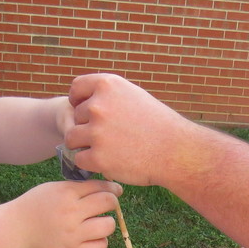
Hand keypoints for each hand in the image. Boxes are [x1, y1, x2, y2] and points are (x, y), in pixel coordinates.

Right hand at [13, 179, 120, 247]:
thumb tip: (107, 188)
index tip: (115, 190)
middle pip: (108, 203)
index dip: (112, 187)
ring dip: (107, 223)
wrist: (17, 229)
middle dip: (112, 202)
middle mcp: (71, 213)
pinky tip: (93, 237)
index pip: (100, 186)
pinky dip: (101, 241)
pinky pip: (100, 247)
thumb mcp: (54, 188)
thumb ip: (77, 188)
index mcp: (66, 193)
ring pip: (108, 225)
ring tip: (98, 222)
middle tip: (108, 205)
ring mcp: (72, 234)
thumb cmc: (36, 205)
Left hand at [67, 73, 193, 185]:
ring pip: (72, 138)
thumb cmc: (158, 125)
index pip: (76, 89)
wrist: (176, 152)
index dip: (79, 101)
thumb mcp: (133, 96)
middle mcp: (98, 105)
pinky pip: (80, 159)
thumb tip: (83, 100)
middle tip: (113, 136)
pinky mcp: (97, 157)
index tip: (88, 111)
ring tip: (108, 148)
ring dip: (85, 145)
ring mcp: (96, 132)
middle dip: (88, 126)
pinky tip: (111, 161)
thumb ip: (108, 95)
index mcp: (108, 85)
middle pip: (75, 116)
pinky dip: (91, 163)